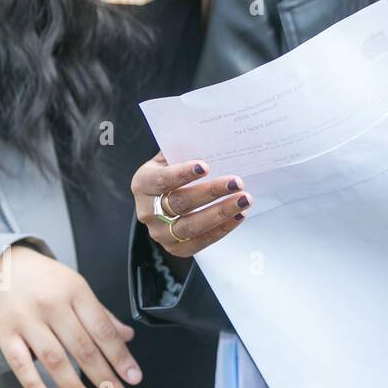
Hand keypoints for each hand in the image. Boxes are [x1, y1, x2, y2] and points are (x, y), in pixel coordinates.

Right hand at [0, 244, 140, 387]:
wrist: (6, 263)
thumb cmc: (48, 280)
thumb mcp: (79, 288)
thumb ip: (102, 315)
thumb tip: (128, 337)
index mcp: (77, 293)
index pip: (103, 330)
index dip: (120, 356)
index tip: (133, 378)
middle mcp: (54, 306)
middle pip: (82, 347)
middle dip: (103, 377)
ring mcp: (28, 320)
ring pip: (53, 358)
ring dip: (73, 387)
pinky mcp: (4, 333)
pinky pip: (19, 363)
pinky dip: (33, 385)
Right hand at [132, 152, 250, 257]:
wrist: (167, 197)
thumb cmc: (175, 171)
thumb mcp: (173, 157)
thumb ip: (186, 150)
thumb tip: (212, 139)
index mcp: (143, 184)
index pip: (161, 180)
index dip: (182, 174)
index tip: (206, 166)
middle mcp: (147, 211)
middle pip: (180, 203)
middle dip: (211, 192)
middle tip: (237, 182)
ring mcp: (160, 232)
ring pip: (191, 226)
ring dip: (221, 213)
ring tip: (244, 199)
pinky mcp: (175, 248)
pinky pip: (200, 242)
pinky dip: (222, 229)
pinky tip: (239, 215)